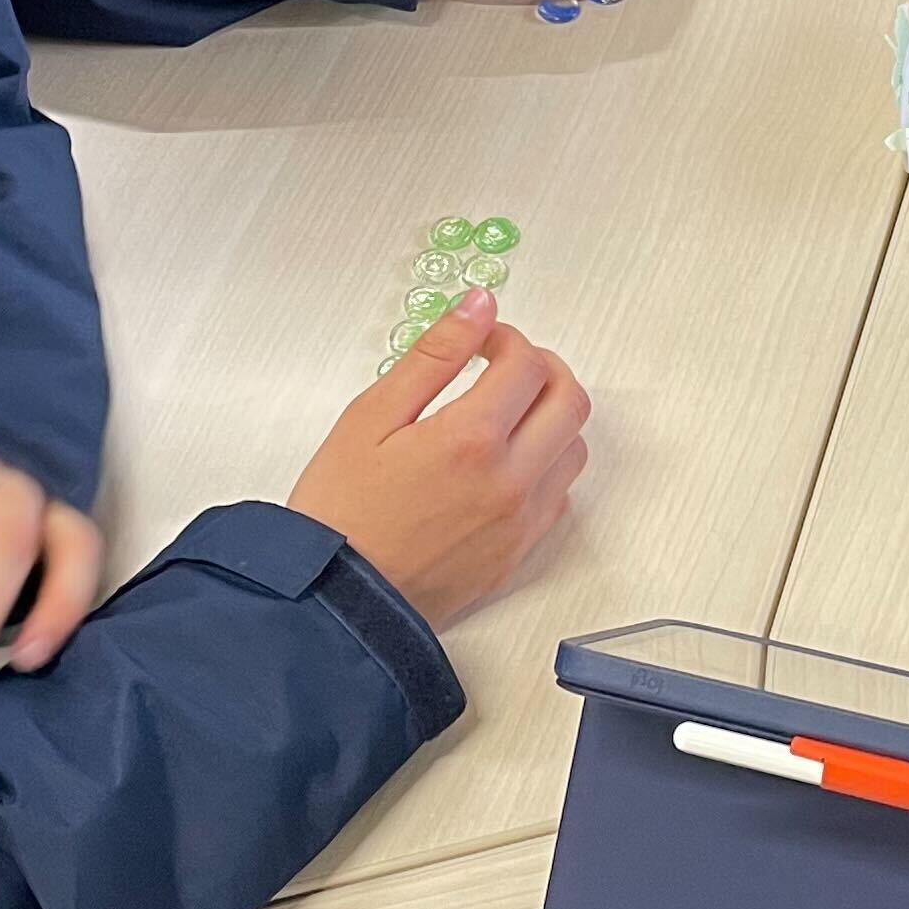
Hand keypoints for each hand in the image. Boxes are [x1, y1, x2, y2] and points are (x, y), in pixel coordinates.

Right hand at [289, 289, 588, 630]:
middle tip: (505, 366)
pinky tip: (502, 463)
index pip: (526, 362)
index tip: (481, 341)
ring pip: (572, 448)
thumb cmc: (341, 514)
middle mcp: (509, 481)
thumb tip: (477, 307)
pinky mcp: (517, 553)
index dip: (505, 338)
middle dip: (543, 368)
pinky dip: (543, 466)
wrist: (336, 601)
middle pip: (570, 400)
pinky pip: (558, 496)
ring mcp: (519, 522)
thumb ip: (433, 355)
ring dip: (550, 418)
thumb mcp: (371, 417)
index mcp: (471, 440)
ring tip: (504, 414)